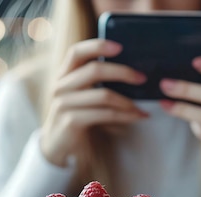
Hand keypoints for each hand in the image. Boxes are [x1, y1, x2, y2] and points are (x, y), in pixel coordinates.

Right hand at [40, 39, 147, 166]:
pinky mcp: (71, 121)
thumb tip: (131, 70)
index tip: (120, 46)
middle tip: (142, 78)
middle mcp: (60, 87)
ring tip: (141, 107)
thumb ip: (94, 82)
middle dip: (122, 72)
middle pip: (94, 70)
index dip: (97, 46)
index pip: (76, 52)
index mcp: (63, 75)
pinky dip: (125, 116)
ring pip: (103, 95)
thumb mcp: (82, 96)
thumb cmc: (77, 119)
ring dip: (127, 101)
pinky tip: (136, 117)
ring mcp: (64, 104)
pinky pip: (105, 114)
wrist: (57, 147)